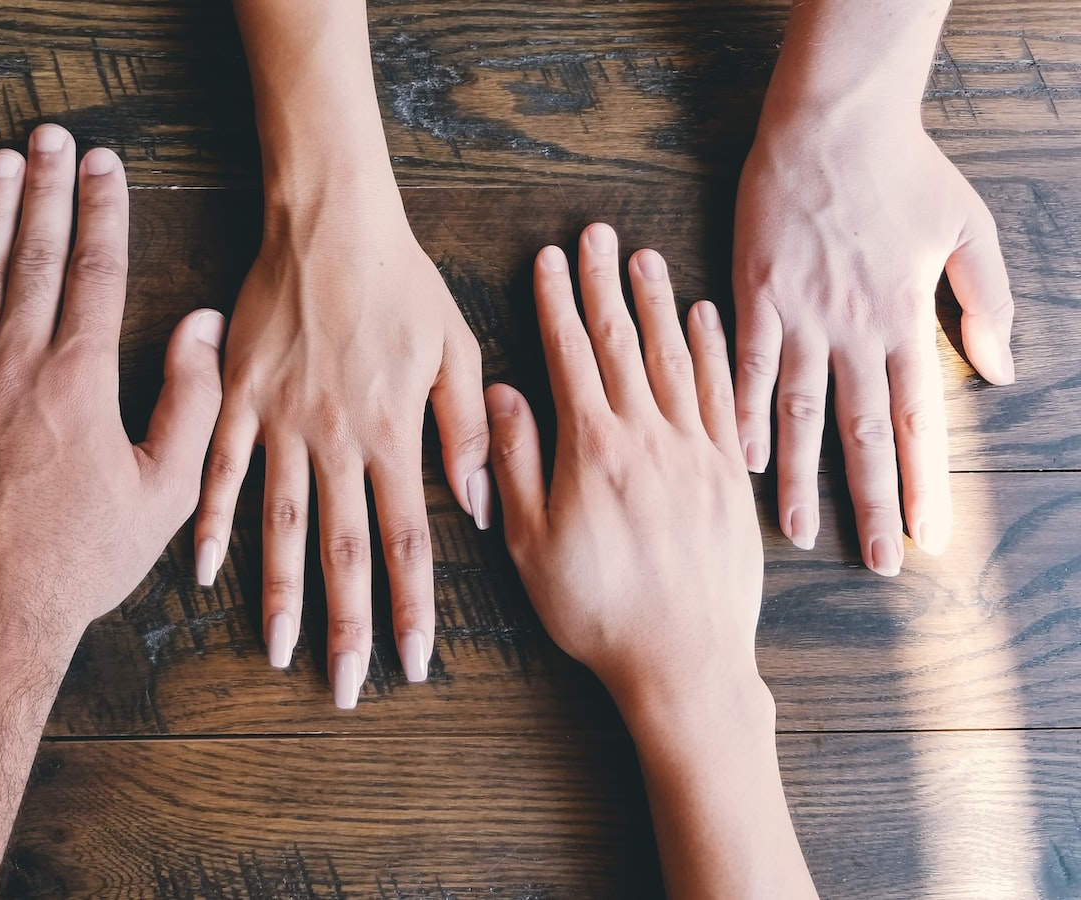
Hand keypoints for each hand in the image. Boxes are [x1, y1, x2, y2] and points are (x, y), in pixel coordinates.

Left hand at [0, 126, 224, 642]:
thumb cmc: (79, 560)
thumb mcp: (163, 493)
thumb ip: (191, 402)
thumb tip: (201, 327)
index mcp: (78, 380)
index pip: (94, 270)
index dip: (103, 209)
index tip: (107, 163)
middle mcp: (12, 365)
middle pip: (32, 253)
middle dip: (46, 187)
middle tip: (53, 136)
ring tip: (3, 159)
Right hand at [193, 188, 488, 707]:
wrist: (330, 220)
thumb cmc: (401, 281)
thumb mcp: (456, 348)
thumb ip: (466, 431)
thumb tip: (480, 507)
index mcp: (394, 432)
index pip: (408, 540)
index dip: (412, 607)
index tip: (414, 662)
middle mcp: (337, 439)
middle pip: (343, 550)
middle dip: (348, 626)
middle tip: (346, 687)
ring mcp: (281, 421)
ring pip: (280, 525)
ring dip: (280, 594)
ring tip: (278, 650)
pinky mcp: (238, 398)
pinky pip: (220, 470)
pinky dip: (210, 522)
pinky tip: (203, 571)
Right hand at [486, 224, 760, 703]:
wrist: (685, 662)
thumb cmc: (596, 611)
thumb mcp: (529, 543)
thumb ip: (514, 462)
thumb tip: (502, 393)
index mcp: (593, 449)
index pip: (570, 355)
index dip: (556, 301)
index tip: (549, 258)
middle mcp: (649, 436)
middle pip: (623, 342)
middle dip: (605, 283)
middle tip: (598, 233)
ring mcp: (697, 452)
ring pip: (676, 358)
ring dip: (658, 303)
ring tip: (646, 258)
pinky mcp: (730, 475)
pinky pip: (723, 395)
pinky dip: (713, 351)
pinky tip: (705, 319)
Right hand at [733, 114, 1014, 574]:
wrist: (832, 123)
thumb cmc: (903, 170)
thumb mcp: (970, 229)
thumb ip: (986, 303)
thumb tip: (1001, 371)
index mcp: (904, 319)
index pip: (917, 418)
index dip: (924, 482)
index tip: (929, 537)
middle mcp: (853, 329)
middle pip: (862, 432)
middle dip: (872, 502)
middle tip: (877, 562)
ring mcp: (800, 316)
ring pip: (801, 412)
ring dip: (800, 478)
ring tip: (797, 533)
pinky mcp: (755, 296)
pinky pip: (747, 367)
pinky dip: (744, 415)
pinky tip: (740, 459)